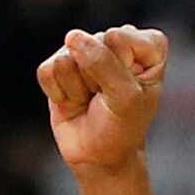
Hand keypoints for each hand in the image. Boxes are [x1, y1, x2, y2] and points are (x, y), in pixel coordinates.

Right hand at [38, 25, 166, 174]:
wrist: (100, 157)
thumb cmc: (122, 127)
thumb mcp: (126, 98)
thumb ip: (104, 62)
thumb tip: (72, 37)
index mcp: (146, 46)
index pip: (119, 37)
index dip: (120, 70)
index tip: (129, 93)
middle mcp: (115, 41)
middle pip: (93, 45)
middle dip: (98, 80)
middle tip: (107, 100)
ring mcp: (85, 50)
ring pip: (68, 56)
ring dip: (78, 88)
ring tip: (90, 100)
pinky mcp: (59, 64)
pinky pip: (48, 70)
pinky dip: (59, 94)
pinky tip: (73, 102)